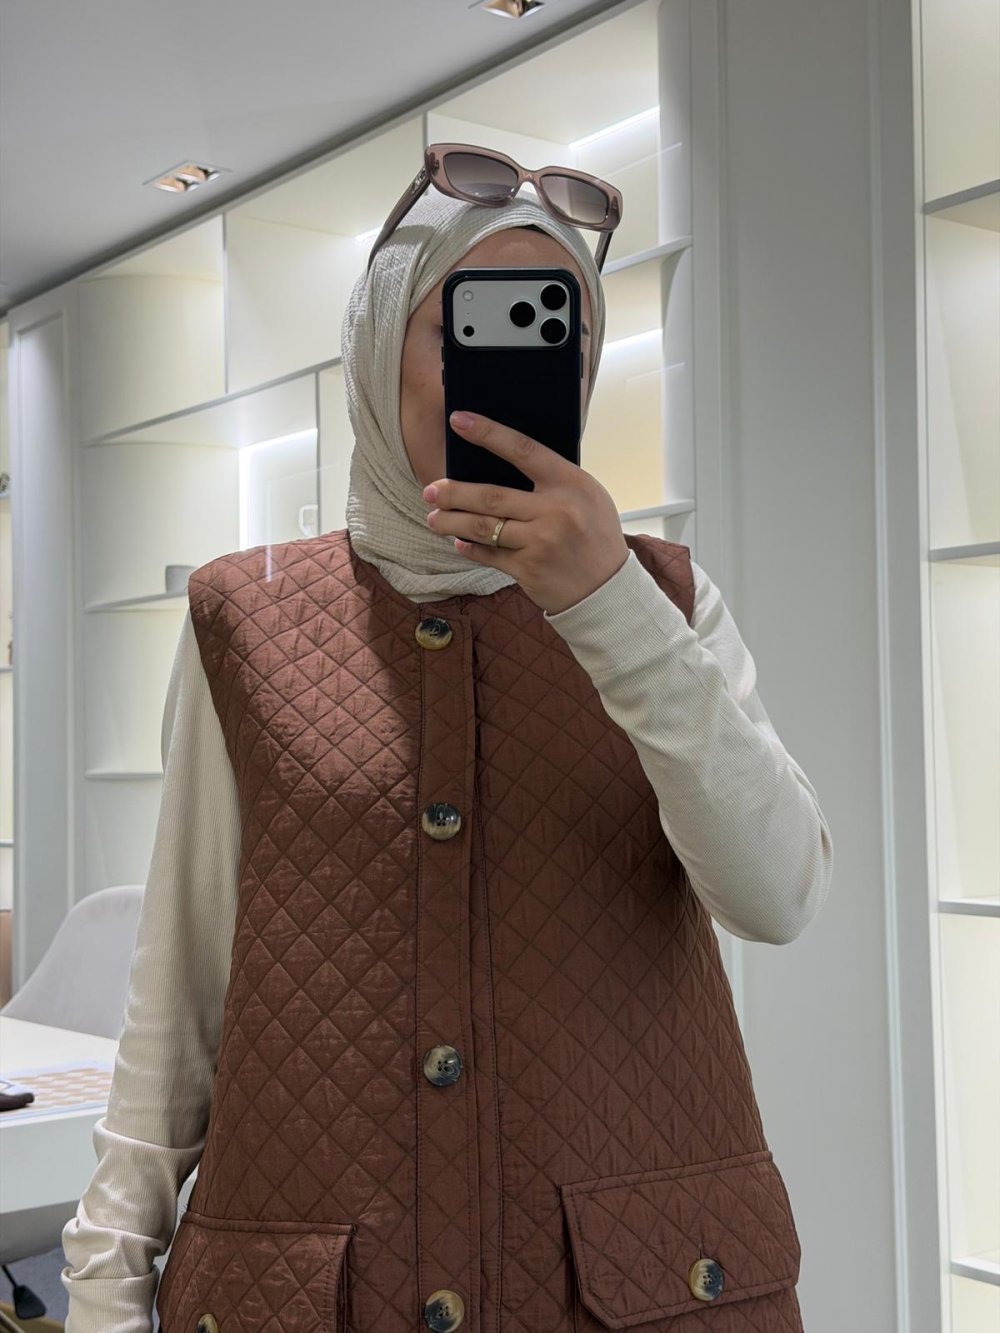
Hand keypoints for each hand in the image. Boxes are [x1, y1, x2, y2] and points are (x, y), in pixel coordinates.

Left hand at [422, 410, 629, 615]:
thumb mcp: (587, 496)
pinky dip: (469, 548)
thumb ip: (553, 479)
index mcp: (571, 483)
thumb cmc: (595, 536)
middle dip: (453, 492)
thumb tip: (503, 459)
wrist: (607, 589)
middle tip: (430, 490)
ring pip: (482, 527)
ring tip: (433, 519)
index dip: (487, 433)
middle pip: (490, 495)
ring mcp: (541, 542)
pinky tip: (459, 543)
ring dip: (451, 522)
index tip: (459, 421)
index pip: (522, 450)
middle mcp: (555, 510)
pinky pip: (489, 554)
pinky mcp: (528, 569)